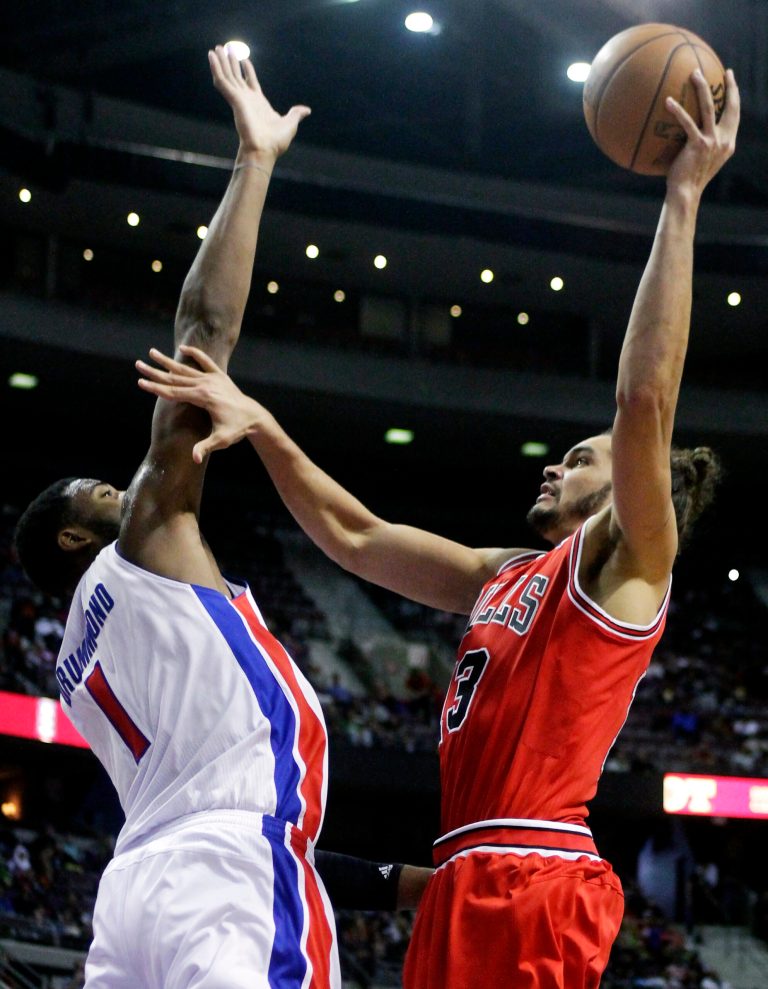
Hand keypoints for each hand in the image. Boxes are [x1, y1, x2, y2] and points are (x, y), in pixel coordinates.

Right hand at [136, 345, 268, 462]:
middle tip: (138, 364)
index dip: (155, 388)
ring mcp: (212, 379)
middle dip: (154, 372)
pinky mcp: (220, 377)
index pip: (173, 392)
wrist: (255, 417)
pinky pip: (206, 362)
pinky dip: (196, 354)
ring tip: (152, 352)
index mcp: (202, 398)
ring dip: (167, 361)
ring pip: (185, 369)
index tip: (140, 382)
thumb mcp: (221, 440)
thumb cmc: (237, 430)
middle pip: (174, 378)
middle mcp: (205, 385)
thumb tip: (195, 459)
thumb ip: (206, 447)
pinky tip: (183, 348)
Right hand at [209, 45, 310, 162]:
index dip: (247, 70)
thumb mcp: (290, 123)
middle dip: (231, 63)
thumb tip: (306, 110)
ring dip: (221, 62)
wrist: (264, 150)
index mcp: (259, 103)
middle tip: (225, 49)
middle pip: (237, 76)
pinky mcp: (234, 99)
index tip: (244, 59)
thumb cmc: (276, 141)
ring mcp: (239, 99)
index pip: (251, 82)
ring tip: (215, 48)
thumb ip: (295, 114)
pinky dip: (216, 68)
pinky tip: (212, 57)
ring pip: (228, 76)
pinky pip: (222, 81)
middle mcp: (247, 99)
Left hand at [665, 68, 738, 199]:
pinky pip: (687, 123)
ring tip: (695, 73)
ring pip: (710, 108)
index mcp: (728, 143)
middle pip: (731, 107)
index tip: (731, 80)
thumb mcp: (702, 160)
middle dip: (730, 87)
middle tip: (725, 71)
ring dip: (703, 88)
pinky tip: (669, 101)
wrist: (686, 193)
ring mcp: (712, 142)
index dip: (734, 96)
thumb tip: (690, 128)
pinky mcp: (698, 145)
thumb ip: (704, 143)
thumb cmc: (688, 178)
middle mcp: (724, 140)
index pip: (735, 115)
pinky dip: (678, 110)